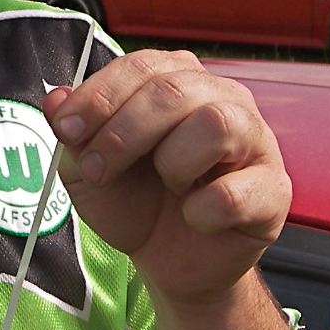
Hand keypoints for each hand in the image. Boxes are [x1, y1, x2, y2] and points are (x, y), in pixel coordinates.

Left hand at [43, 50, 287, 307]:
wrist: (171, 263)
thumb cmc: (137, 204)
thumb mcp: (89, 171)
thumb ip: (73, 134)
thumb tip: (56, 99)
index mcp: (179, 81)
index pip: (142, 66)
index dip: (100, 96)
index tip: (67, 130)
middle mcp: (223, 99)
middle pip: (174, 90)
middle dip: (123, 132)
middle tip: (98, 169)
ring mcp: (256, 141)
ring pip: (215, 123)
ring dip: (172, 163)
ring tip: (168, 186)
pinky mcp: (273, 189)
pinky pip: (234, 192)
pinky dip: (200, 212)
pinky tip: (194, 217)